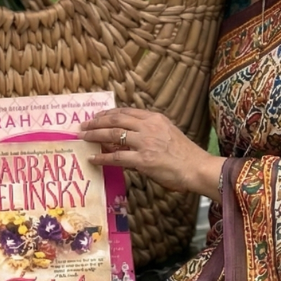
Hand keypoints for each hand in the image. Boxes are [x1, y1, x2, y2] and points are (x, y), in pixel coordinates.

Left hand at [79, 108, 223, 201]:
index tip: (97, 116)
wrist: (197, 167)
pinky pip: (116, 157)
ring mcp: (145, 142)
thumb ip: (150, 131)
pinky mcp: (143, 160)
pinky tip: (93, 158)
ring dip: (94, 135)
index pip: (126, 112)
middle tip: (83, 126)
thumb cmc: (184, 155)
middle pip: (115, 120)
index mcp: (155, 118)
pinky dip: (102, 157)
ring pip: (112, 135)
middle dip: (96, 122)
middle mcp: (148, 127)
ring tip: (83, 138)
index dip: (108, 113)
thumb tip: (129, 136)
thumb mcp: (168, 133)